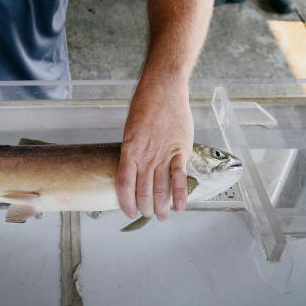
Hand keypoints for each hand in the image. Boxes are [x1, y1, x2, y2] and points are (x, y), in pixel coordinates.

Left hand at [116, 82, 193, 220]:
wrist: (164, 89)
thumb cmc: (145, 105)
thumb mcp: (130, 129)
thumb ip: (133, 150)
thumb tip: (134, 168)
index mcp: (129, 150)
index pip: (124, 185)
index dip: (126, 202)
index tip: (129, 211)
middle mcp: (145, 156)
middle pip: (143, 191)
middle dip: (145, 208)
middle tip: (147, 215)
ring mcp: (163, 155)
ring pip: (162, 189)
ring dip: (162, 207)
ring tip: (162, 216)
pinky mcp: (180, 151)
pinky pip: (179, 178)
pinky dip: (180, 195)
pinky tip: (180, 207)